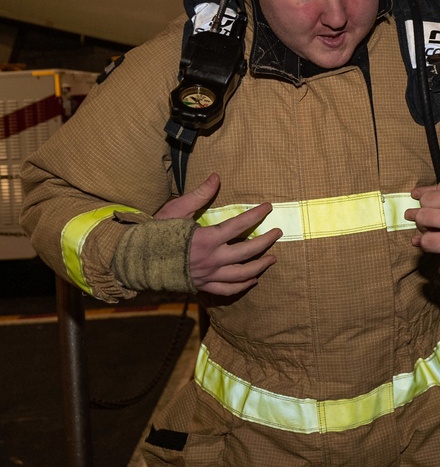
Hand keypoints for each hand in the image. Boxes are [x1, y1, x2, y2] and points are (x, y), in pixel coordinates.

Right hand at [155, 174, 281, 295]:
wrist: (134, 261)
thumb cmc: (154, 232)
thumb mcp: (177, 210)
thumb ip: (200, 195)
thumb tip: (216, 177)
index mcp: (206, 239)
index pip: (239, 226)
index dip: (256, 215)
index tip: (268, 207)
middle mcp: (211, 260)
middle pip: (247, 252)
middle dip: (266, 242)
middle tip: (277, 233)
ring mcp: (208, 275)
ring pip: (242, 275)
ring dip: (260, 266)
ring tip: (272, 259)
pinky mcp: (202, 285)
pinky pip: (227, 289)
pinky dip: (242, 286)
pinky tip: (253, 280)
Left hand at [405, 135, 439, 271]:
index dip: (430, 191)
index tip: (420, 194)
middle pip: (428, 201)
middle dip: (421, 206)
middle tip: (413, 211)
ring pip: (424, 219)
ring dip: (419, 222)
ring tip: (415, 223)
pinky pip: (428, 242)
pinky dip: (423, 243)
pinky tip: (421, 243)